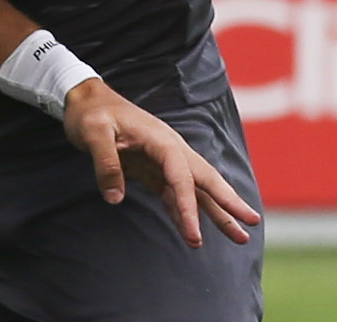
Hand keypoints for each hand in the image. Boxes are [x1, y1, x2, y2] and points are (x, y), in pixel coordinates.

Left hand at [61, 79, 260, 248]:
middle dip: (229, 202)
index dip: (188, 206)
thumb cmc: (90, 114)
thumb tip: (115, 198)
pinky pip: (174, 194)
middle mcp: (170, 149)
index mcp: (161, 139)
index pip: (181, 176)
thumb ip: (105, 163)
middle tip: (252, 223)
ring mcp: (163, 160)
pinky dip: (186, 212)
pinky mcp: (152, 169)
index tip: (194, 234)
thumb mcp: (93, 133)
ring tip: (239, 236)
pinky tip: (194, 231)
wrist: (84, 100)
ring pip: (195, 189)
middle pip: (205, 179)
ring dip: (216, 212)